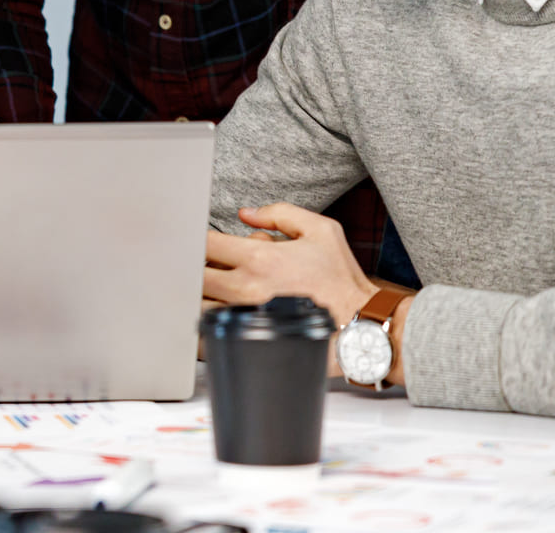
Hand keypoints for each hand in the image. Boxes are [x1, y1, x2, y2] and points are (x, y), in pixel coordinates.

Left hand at [202, 203, 376, 328]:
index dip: (198, 238)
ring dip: (200, 294)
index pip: (205, 243)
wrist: (360, 323)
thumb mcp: (321, 230)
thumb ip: (279, 213)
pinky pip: (213, 332)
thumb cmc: (341, 280)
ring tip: (215, 288)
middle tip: (207, 265)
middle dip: (195, 266)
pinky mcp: (249, 339)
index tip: (203, 240)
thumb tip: (246, 214)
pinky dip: (208, 323)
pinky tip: (220, 314)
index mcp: (260, 258)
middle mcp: (247, 288)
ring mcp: (246, 316)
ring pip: (199, 304)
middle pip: (194, 274)